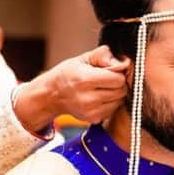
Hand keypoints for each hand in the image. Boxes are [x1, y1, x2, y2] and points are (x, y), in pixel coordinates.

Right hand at [13, 46, 128, 132]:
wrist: (51, 95)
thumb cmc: (68, 74)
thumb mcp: (82, 58)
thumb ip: (103, 55)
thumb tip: (122, 63)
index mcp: (84, 80)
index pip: (118, 79)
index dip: (119, 72)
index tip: (112, 70)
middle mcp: (88, 98)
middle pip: (121, 91)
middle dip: (118, 83)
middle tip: (108, 79)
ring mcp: (91, 111)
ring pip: (119, 101)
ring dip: (116, 94)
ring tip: (102, 88)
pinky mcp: (93, 119)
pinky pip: (113, 110)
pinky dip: (110, 103)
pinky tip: (99, 97)